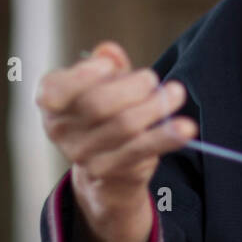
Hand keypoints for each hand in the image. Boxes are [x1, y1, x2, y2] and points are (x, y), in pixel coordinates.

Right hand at [35, 40, 196, 241]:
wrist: (108, 190)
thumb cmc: (111, 125)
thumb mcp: (106, 92)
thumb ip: (106, 69)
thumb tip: (109, 51)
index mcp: (53, 107)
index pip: (57, 87)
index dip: (89, 74)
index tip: (119, 62)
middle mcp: (61, 136)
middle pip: (97, 107)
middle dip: (135, 92)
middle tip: (164, 83)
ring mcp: (83, 164)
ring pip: (120, 134)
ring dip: (155, 114)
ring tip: (180, 99)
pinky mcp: (113, 184)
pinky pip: (139, 160)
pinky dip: (166, 141)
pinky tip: (188, 130)